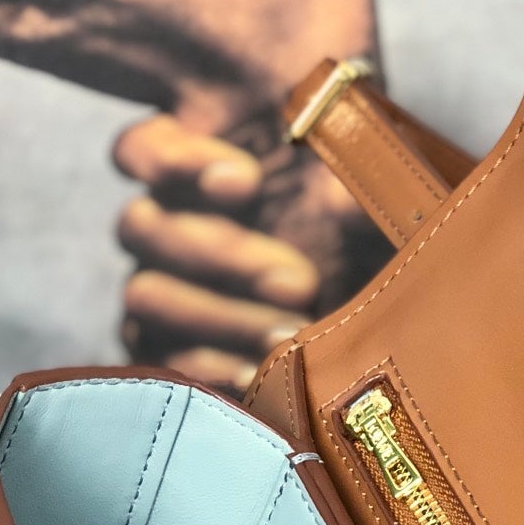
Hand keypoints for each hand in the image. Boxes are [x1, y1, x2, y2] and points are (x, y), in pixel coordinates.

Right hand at [113, 116, 389, 389]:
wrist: (384, 322)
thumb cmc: (362, 224)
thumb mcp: (364, 181)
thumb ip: (349, 165)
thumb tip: (339, 201)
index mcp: (200, 166)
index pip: (141, 148)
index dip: (171, 158)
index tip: (248, 181)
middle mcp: (169, 226)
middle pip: (139, 226)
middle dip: (220, 254)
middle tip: (300, 282)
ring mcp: (164, 293)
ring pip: (143, 295)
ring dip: (217, 317)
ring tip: (290, 333)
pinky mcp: (174, 354)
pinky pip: (160, 363)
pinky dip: (208, 371)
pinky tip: (258, 376)